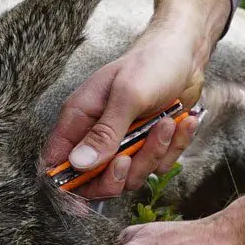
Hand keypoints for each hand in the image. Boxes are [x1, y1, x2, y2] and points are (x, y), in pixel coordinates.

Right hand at [41, 0, 231, 198]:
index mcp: (80, 118)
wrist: (187, 53)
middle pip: (94, 180)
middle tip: (131, 157)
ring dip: (152, 154)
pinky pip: (157, 165)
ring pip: (130, 176)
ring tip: (166, 124)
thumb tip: (78, 164)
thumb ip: (105, 132)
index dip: (66, 184)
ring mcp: (124, 142)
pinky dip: (173, 148)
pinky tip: (181, 122)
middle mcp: (97, 134)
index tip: (87, 191)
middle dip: (117, 175)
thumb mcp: (128, 95)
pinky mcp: (149, 145)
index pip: (57, 162)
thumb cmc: (152, 63)